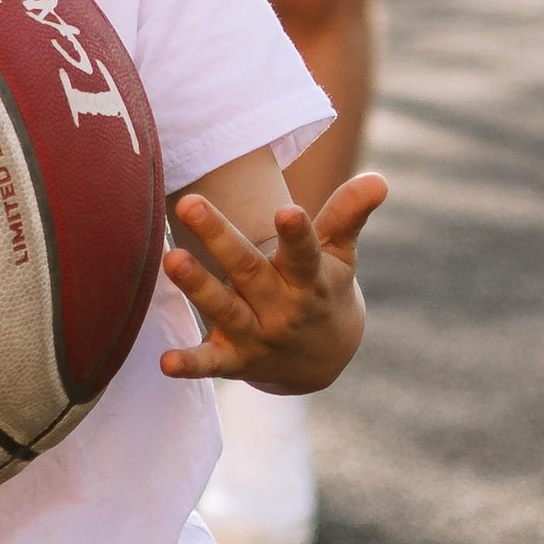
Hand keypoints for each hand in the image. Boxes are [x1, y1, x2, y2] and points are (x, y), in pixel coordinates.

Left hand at [160, 173, 388, 395]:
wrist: (322, 359)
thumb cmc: (324, 289)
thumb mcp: (340, 254)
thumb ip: (348, 215)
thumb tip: (379, 179)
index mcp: (309, 279)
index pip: (304, 254)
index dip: (297, 234)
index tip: (286, 211)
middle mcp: (282, 308)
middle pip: (248, 271)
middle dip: (219, 238)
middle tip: (190, 204)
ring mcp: (257, 335)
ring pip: (224, 310)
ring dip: (198, 287)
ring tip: (172, 260)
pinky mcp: (234, 360)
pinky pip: (209, 363)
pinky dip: (189, 364)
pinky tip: (165, 362)